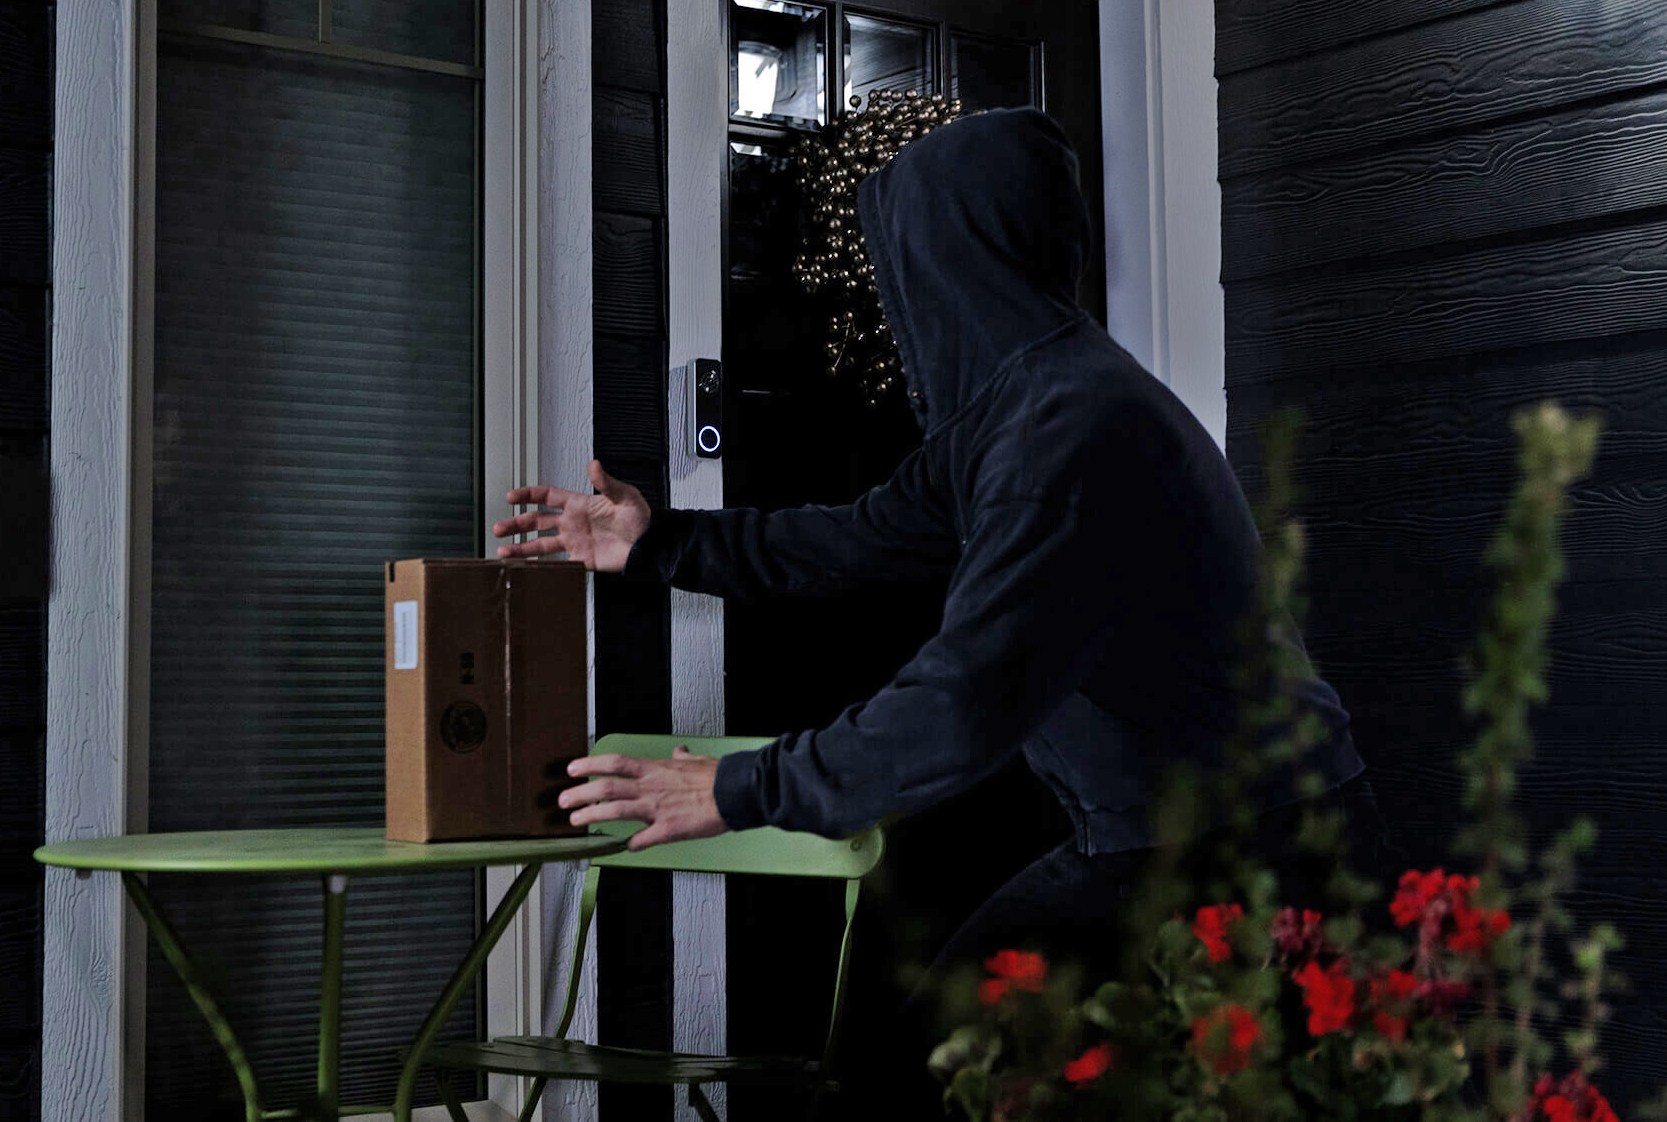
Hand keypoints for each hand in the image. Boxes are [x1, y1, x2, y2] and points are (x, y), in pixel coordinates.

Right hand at [491, 459, 649, 572]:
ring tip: (501, 551)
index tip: (511, 497)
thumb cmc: (640, 519)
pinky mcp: (580, 560)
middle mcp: (572, 522)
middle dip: (516, 524)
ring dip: (521, 547)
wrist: (649, 546)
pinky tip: (525, 568)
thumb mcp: (625, 496)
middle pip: (536, 521)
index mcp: (579, 504)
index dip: (528, 495)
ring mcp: (574, 542)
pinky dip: (539, 565)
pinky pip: (555, 562)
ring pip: (540, 544)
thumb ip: (607, 483)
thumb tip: (594, 464)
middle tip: (498, 528)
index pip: (547, 496)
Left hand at [560, 747, 727, 850]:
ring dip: (591, 816)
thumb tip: (678, 752)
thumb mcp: (695, 761)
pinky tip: (621, 848)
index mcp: (654, 770)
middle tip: (562, 801)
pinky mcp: (668, 830)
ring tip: (574, 821)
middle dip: (580, 794)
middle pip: (606, 788)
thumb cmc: (717, 776)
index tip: (572, 769)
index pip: (614, 763)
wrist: (734, 792)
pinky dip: (629, 845)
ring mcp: (656, 809)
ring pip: (615, 810)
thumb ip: (682, 759)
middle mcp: (650, 787)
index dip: (590, 765)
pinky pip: (642, 839)